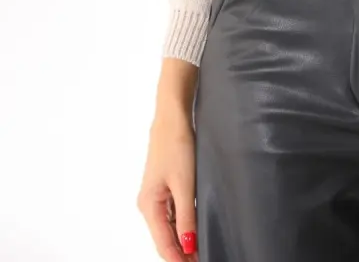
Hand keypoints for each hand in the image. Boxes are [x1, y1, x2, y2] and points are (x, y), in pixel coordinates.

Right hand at [137, 111, 198, 259]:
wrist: (173, 117)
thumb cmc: (176, 145)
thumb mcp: (184, 184)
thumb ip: (186, 217)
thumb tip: (188, 246)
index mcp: (149, 205)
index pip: (163, 244)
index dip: (179, 259)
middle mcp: (149, 204)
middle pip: (165, 238)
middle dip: (182, 252)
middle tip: (203, 259)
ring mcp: (156, 195)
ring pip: (169, 227)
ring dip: (183, 239)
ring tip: (202, 249)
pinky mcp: (165, 186)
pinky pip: (173, 214)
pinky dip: (183, 224)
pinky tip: (195, 229)